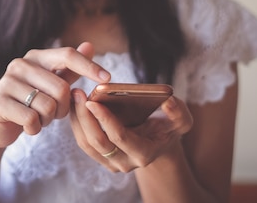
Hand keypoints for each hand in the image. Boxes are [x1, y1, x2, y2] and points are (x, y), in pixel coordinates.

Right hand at [0, 42, 110, 149]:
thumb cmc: (31, 102)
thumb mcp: (53, 85)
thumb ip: (70, 68)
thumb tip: (90, 45)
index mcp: (36, 57)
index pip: (67, 55)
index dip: (89, 66)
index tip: (107, 78)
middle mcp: (19, 64)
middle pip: (62, 87)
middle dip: (64, 108)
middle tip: (55, 113)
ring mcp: (6, 82)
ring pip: (48, 106)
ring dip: (48, 120)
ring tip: (39, 118)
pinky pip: (31, 119)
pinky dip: (35, 128)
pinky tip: (28, 126)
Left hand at [69, 88, 192, 172]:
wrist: (160, 140)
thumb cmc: (170, 126)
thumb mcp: (182, 119)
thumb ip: (178, 112)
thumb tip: (168, 101)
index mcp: (144, 153)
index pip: (120, 137)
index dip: (105, 120)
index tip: (93, 100)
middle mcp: (126, 162)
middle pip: (98, 142)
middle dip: (84, 118)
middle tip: (78, 93)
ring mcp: (111, 162)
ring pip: (86, 143)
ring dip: (77, 120)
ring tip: (74, 96)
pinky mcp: (102, 157)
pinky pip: (84, 142)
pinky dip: (77, 123)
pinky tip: (75, 105)